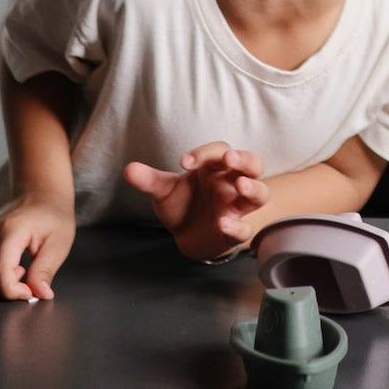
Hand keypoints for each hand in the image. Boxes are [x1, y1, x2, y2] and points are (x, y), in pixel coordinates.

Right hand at [0, 192, 74, 300]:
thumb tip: (40, 294)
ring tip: (2, 277)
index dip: (13, 291)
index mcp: (11, 232)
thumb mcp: (60, 243)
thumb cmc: (52, 218)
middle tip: (21, 282)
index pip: (0, 272)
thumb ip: (46, 270)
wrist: (42, 197)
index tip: (29, 291)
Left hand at [123, 143, 267, 258]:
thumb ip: (149, 180)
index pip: (219, 151)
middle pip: (253, 164)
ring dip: (253, 188)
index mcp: (215, 168)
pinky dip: (237, 227)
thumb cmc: (182, 204)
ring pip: (260, 193)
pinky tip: (223, 224)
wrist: (186, 236)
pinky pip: (245, 229)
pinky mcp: (235, 232)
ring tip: (240, 186)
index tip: (183, 162)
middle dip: (244, 159)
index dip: (204, 153)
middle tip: (229, 159)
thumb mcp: (163, 191)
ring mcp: (236, 208)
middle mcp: (231, 184)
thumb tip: (128, 170)